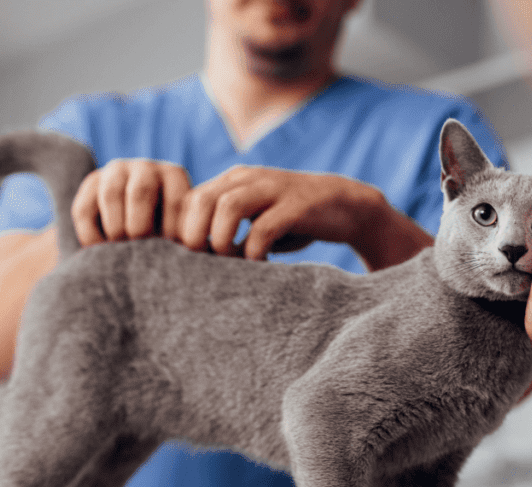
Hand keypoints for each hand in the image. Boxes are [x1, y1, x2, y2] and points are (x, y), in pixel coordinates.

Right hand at [72, 159, 189, 245]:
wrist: (134, 224)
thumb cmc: (165, 234)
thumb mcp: (179, 232)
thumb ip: (182, 238)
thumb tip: (182, 252)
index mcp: (174, 175)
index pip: (175, 201)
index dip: (170, 233)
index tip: (169, 252)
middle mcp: (145, 167)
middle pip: (140, 192)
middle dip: (139, 228)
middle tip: (141, 252)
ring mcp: (116, 171)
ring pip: (111, 196)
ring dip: (116, 230)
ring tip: (122, 253)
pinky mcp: (91, 183)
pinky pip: (85, 209)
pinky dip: (92, 236)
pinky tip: (101, 250)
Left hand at [177, 165, 389, 260]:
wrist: (348, 205)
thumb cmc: (294, 221)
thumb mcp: (255, 219)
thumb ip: (227, 231)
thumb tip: (195, 262)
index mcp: (233, 181)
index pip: (190, 199)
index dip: (183, 230)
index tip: (191, 259)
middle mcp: (249, 179)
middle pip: (202, 198)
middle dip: (195, 234)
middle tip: (205, 262)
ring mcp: (274, 189)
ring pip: (228, 206)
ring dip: (222, 239)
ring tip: (231, 261)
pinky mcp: (297, 206)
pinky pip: (265, 227)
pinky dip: (256, 250)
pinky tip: (261, 263)